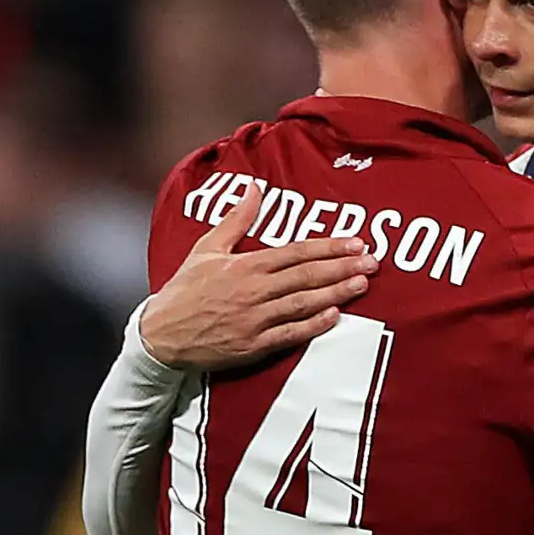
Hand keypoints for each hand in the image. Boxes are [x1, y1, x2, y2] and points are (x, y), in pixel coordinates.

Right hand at [140, 182, 378, 368]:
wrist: (160, 335)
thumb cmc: (184, 290)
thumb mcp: (206, 248)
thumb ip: (235, 220)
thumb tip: (254, 189)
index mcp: (245, 265)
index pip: (296, 252)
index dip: (329, 247)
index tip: (356, 241)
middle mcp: (253, 291)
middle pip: (307, 276)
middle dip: (343, 267)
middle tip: (373, 261)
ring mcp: (255, 320)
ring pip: (303, 304)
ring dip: (336, 293)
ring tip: (362, 283)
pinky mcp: (253, 345)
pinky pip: (290, 335)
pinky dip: (313, 325)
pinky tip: (335, 316)